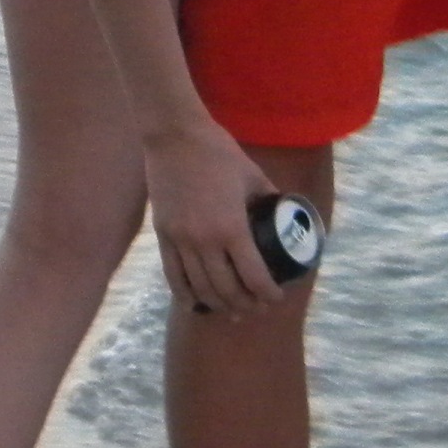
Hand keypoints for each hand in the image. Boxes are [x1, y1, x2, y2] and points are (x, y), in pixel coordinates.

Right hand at [144, 121, 284, 314]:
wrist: (175, 136)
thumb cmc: (217, 151)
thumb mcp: (252, 174)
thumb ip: (268, 196)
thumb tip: (284, 212)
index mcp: (232, 227)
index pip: (253, 276)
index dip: (267, 294)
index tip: (276, 298)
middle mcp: (205, 241)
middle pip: (227, 290)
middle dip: (246, 305)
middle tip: (257, 308)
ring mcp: (181, 240)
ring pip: (200, 288)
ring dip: (219, 305)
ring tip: (232, 311)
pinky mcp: (163, 236)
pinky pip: (173, 276)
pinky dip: (186, 295)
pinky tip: (195, 304)